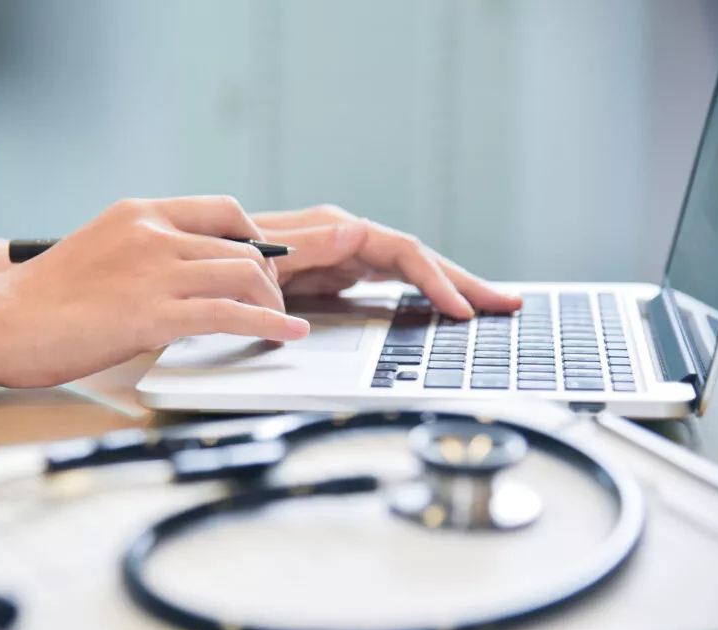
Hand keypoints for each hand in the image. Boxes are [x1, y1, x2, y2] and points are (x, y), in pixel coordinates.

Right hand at [0, 197, 309, 387]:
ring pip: (244, 275)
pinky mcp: (154, 313)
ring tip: (278, 323)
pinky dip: (269, 325)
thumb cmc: (40, 301)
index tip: (264, 265)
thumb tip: (180, 278)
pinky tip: (288, 334)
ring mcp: (155, 271)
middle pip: (243, 246)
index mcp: (139, 213)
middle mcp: (153, 233)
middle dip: (270, 278)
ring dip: (272, 303)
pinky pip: (231, 314)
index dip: (255, 239)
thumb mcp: (98, 254)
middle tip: (272, 303)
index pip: (222, 210)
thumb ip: (141, 255)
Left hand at [253, 205, 521, 318]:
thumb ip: (309, 244)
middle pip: (420, 259)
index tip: (462, 310)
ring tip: (494, 306)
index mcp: (337, 230)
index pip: (402, 251)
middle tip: (509, 306)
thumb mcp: (268, 254)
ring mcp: (349, 258)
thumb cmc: (232, 257)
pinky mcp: (344, 276)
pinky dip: (423, 297)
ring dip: (453, 288)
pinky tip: (445, 311)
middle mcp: (349, 240)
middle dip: (465, 281)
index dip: (435, 280)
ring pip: (413, 272)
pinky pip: (393, 285)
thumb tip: (360, 230)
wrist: (208, 267)